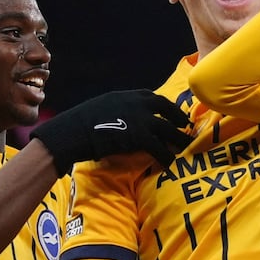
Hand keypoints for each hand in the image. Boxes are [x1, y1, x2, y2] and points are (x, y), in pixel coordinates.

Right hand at [30, 90, 193, 174]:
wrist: (73, 132)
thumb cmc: (79, 123)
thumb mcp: (100, 107)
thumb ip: (116, 110)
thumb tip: (120, 118)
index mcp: (126, 96)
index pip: (151, 97)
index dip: (164, 105)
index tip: (171, 111)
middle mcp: (136, 104)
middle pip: (165, 108)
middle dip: (177, 117)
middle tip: (185, 126)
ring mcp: (140, 119)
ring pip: (168, 129)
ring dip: (178, 138)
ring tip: (185, 146)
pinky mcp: (140, 136)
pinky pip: (159, 147)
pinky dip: (166, 156)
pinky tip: (169, 163)